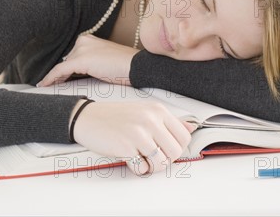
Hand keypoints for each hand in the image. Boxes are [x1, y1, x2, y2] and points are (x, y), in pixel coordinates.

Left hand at [37, 35, 137, 86]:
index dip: (63, 68)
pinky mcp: (80, 59)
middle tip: (50, 85)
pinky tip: (44, 85)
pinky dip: (50, 79)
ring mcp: (82, 49)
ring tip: (46, 87)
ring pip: (62, 66)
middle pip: (67, 61)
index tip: (55, 77)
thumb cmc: (125, 67)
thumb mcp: (106, 62)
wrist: (136, 66)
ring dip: (54, 78)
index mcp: (90, 39)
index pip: (73, 55)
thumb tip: (79, 74)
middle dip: (59, 74)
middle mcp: (84, 41)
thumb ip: (92, 63)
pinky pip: (60, 71)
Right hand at [73, 100, 195, 175]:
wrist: (88, 118)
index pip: (184, 136)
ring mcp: (139, 133)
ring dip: (152, 167)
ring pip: (162, 163)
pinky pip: (143, 168)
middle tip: (153, 157)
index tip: (166, 149)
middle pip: (175, 152)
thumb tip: (191, 128)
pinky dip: (138, 169)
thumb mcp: (145, 112)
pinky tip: (131, 160)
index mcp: (158, 110)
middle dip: (166, 160)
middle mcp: (151, 119)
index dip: (177, 148)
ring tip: (142, 160)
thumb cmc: (116, 116)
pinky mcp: (126, 146)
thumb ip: (169, 121)